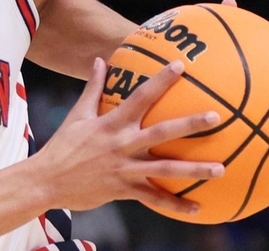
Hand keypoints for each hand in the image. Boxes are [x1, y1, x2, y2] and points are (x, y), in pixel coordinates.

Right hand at [35, 58, 224, 215]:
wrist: (47, 180)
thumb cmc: (63, 146)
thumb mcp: (77, 114)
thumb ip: (92, 88)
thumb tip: (99, 60)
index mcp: (112, 123)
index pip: (141, 97)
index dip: (161, 80)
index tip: (181, 66)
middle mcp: (122, 145)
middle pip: (162, 133)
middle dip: (190, 125)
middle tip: (216, 118)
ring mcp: (125, 169)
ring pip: (166, 169)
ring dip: (195, 170)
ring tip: (221, 169)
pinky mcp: (124, 190)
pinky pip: (154, 199)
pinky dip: (176, 205)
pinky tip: (197, 208)